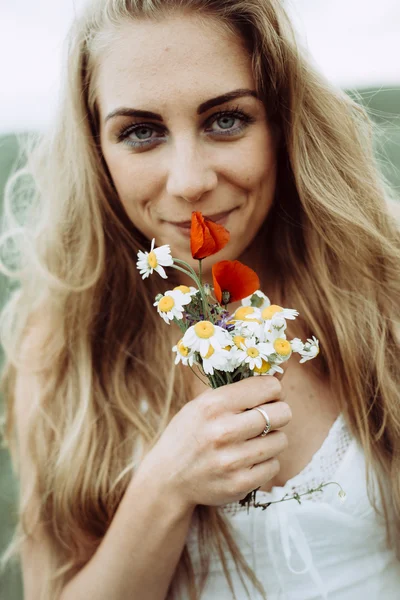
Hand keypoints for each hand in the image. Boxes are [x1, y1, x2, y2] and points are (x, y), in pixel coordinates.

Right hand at [137, 376, 291, 508]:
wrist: (167, 478)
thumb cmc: (189, 434)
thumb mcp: (203, 403)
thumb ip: (239, 388)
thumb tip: (281, 372)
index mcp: (213, 405)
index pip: (268, 387)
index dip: (272, 390)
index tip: (266, 396)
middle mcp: (223, 431)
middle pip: (282, 413)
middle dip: (277, 412)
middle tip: (266, 417)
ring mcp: (232, 460)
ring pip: (281, 440)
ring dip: (271, 439)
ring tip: (252, 440)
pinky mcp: (239, 484)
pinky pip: (274, 465)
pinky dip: (265, 462)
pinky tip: (248, 460)